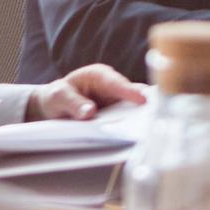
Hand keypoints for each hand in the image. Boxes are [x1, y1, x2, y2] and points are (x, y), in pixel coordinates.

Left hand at [28, 63, 145, 120]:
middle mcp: (113, 85)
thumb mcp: (58, 97)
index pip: (116, 83)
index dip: (129, 91)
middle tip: (154, 116)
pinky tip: (139, 134)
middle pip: (132, 95)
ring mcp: (118, 99)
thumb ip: (73, 103)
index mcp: (99, 75)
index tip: (142, 99)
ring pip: (134, 107)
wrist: (56, 104)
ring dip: (141, 117)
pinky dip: (134, 124)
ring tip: (149, 129)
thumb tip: (90, 113)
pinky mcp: (119, 112)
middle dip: (143, 104)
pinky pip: (129, 117)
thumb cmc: (57, 96)